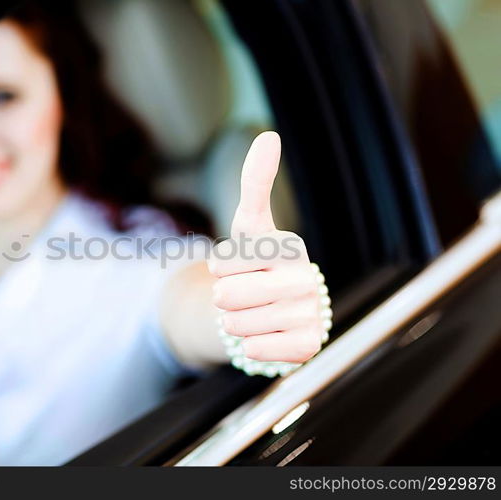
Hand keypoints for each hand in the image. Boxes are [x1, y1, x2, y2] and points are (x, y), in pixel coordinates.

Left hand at [207, 132, 323, 362]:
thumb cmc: (258, 267)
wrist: (276, 315)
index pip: (224, 263)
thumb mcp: (250, 227)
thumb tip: (270, 134)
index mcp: (290, 247)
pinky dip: (250, 346)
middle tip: (243, 296)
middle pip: (227, 296)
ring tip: (254, 315)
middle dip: (224, 300)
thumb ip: (255, 182)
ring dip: (234, 323)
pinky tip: (267, 336)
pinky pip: (255, 350)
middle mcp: (307, 279)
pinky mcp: (308, 346)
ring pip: (237, 325)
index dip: (220, 269)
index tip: (235, 267)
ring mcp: (311, 314)